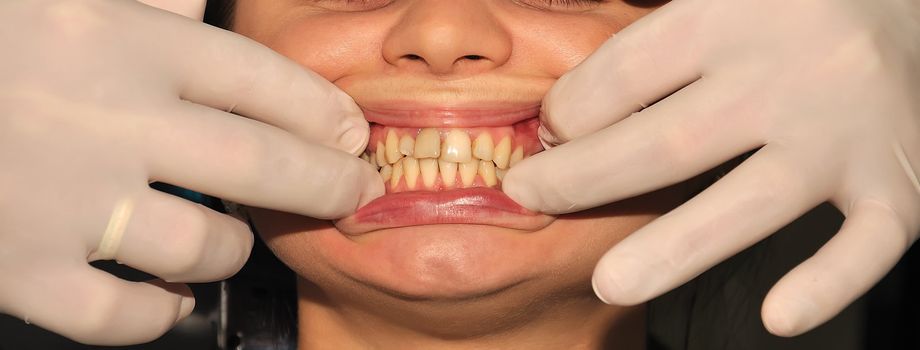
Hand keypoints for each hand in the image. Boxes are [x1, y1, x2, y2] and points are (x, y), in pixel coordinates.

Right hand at [0, 0, 381, 344]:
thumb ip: (143, 2)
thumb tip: (201, 10)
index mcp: (121, 39)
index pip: (262, 78)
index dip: (322, 110)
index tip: (352, 133)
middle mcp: (109, 119)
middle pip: (263, 162)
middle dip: (326, 184)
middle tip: (354, 193)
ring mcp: (64, 201)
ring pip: (201, 243)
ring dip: (231, 247)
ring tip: (234, 241)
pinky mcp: (14, 269)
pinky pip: (117, 315)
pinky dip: (157, 313)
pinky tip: (170, 298)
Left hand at [503, 0, 919, 336]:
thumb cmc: (803, 12)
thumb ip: (662, 38)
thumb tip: (570, 110)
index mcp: (739, 15)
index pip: (629, 72)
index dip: (571, 110)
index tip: (548, 135)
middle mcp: (790, 74)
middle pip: (667, 141)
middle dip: (582, 177)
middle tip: (528, 196)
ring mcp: (846, 135)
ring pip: (748, 203)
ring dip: (672, 250)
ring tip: (609, 284)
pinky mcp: (901, 185)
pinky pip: (866, 245)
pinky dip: (828, 285)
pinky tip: (777, 316)